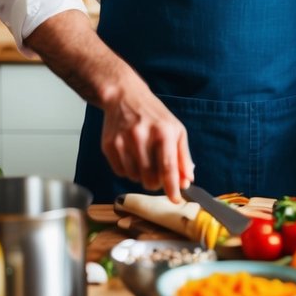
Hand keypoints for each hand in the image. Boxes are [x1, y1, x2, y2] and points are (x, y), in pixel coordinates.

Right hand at [101, 77, 193, 201]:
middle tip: (158, 174)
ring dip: (141, 175)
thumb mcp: (175, 129)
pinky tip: (131, 155)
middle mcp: (142, 136)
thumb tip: (187, 181)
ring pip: (135, 178)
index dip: (172, 188)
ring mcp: (123, 141)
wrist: (124, 96)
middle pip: (150, 179)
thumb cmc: (154, 115)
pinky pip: (120, 172)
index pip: (168, 168)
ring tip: (143, 157)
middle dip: (156, 183)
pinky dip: (128, 170)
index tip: (176, 199)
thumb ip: (183, 156)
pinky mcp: (108, 145)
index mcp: (163, 132)